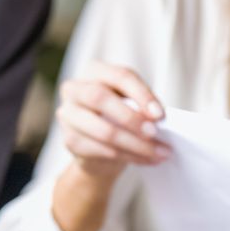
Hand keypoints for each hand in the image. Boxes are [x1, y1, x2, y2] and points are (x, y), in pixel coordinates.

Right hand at [55, 62, 169, 181]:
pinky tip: (147, 160)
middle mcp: (75, 89)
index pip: (119, 76)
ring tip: (159, 153)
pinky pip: (100, 150)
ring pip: (102, 130)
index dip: (141, 94)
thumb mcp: (131, 102)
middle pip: (100, 98)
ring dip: (135, 144)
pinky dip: (128, 157)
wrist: (99, 148)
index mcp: (95, 70)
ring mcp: (68, 115)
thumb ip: (141, 105)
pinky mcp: (69, 140)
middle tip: (155, 133)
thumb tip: (156, 119)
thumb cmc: (119, 116)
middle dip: (131, 118)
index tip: (161, 115)